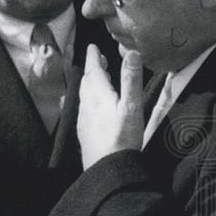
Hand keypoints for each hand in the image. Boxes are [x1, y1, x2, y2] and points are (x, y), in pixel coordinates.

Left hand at [77, 45, 144, 168]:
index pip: (94, 71)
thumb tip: (131, 53)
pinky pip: (84, 109)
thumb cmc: (122, 137)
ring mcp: (84, 120)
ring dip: (89, 84)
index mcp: (98, 95)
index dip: (94, 57)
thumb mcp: (131, 106)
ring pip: (84, 95)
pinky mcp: (84, 132)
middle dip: (93, 69)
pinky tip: (93, 106)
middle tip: (98, 60)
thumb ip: (131, 79)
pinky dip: (88, 99)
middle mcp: (87, 105)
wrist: (106, 168)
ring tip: (96, 79)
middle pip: (87, 82)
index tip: (93, 47)